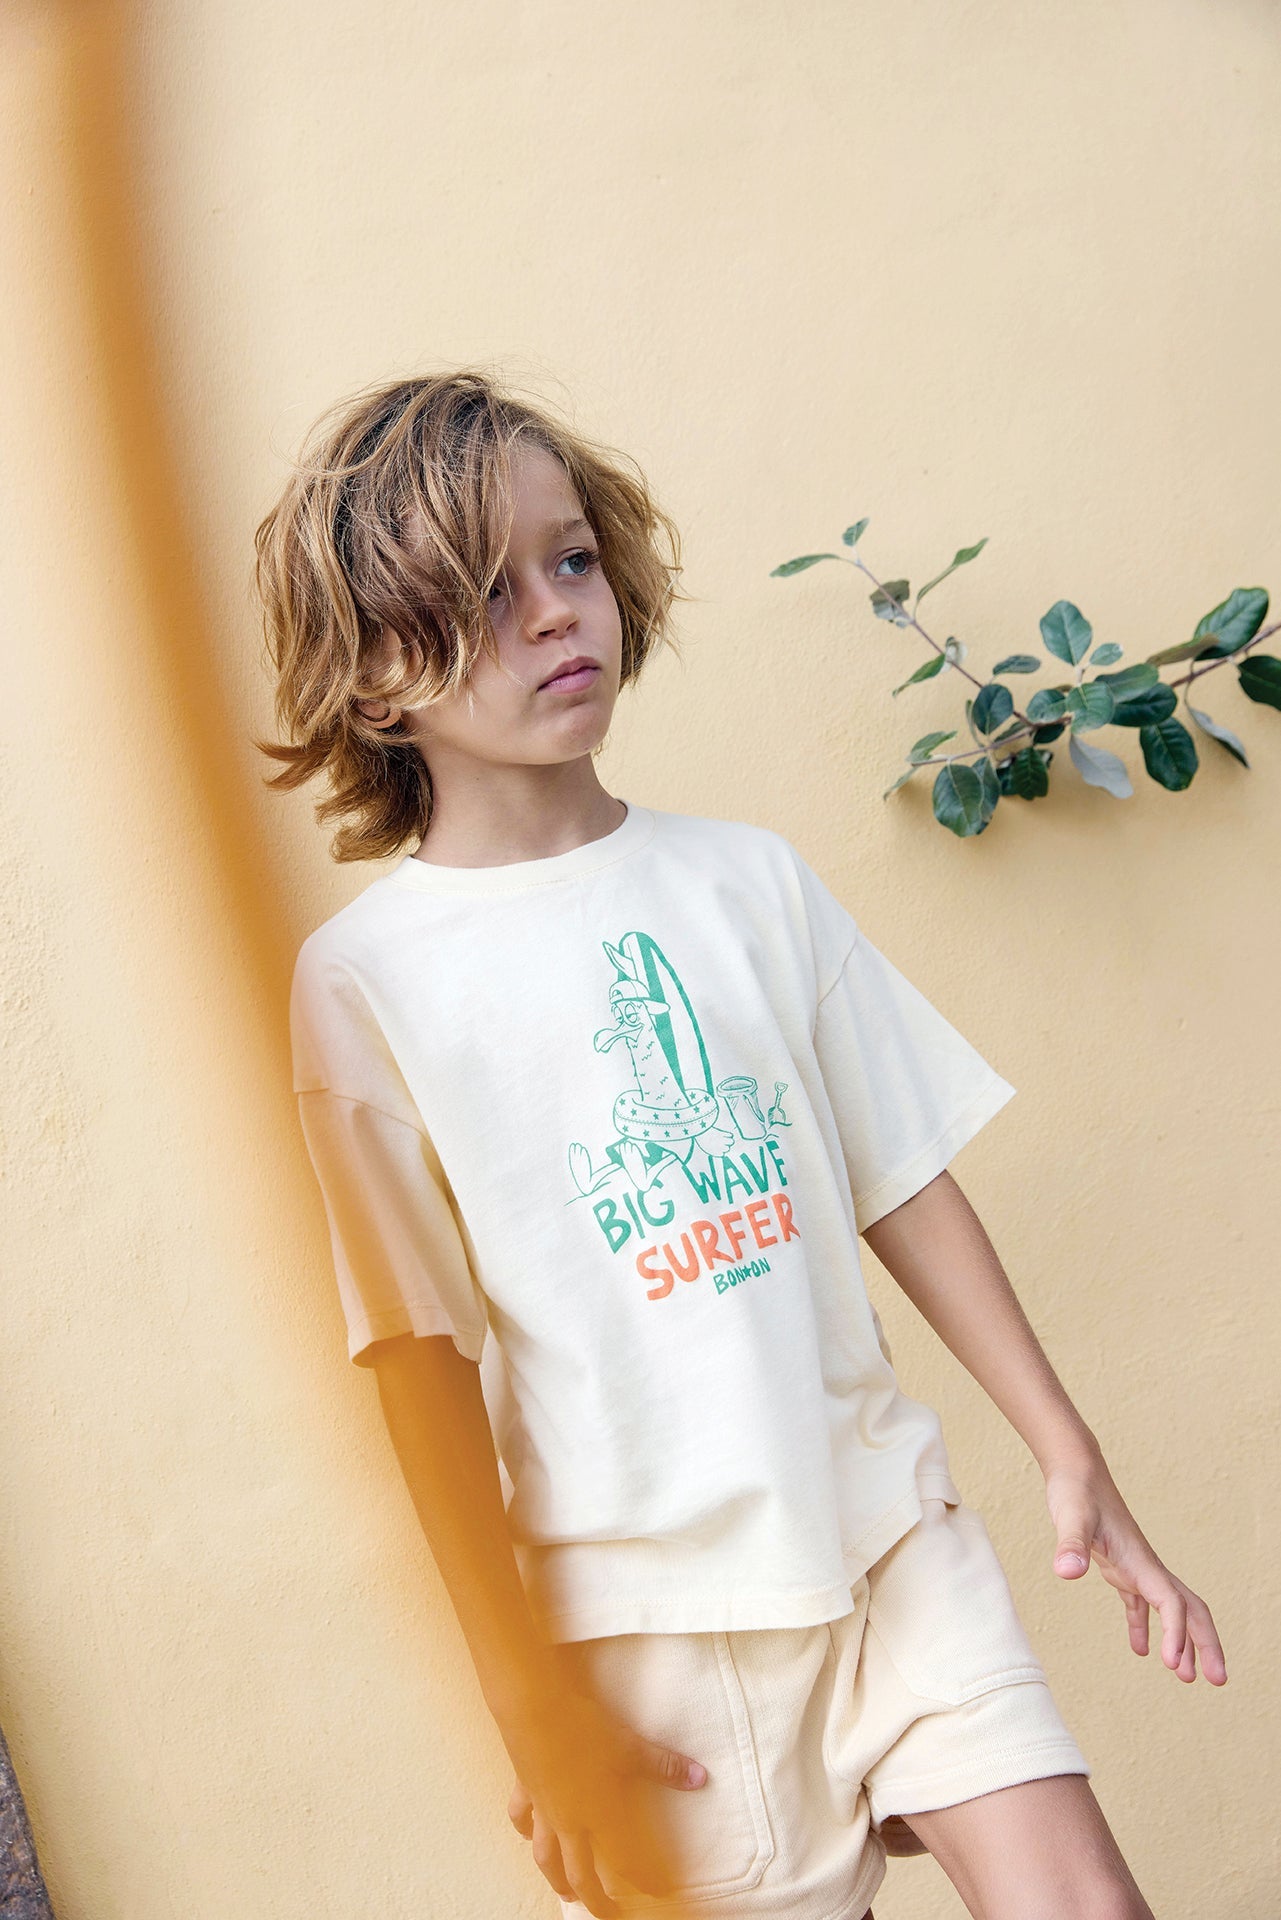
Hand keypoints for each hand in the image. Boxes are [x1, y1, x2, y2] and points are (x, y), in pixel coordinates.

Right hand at [501, 1684, 707, 1915]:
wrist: (535, 1708)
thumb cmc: (585, 1730)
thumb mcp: (631, 1746)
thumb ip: (665, 1766)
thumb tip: (701, 1778)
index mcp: (599, 1816)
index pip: (624, 1861)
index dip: (643, 1879)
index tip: (658, 1892)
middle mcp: (570, 1821)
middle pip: (579, 1874)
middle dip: (595, 1900)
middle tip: (609, 1916)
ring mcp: (544, 1808)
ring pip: (546, 1857)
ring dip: (556, 1879)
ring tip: (565, 1894)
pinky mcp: (525, 1787)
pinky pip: (521, 1817)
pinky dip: (524, 1830)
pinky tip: (528, 1835)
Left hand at [1043, 1454, 1226, 1684]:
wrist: (1075, 1470)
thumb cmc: (1075, 1491)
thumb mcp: (1070, 1518)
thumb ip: (1070, 1545)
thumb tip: (1067, 1573)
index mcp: (1141, 1561)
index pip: (1172, 1603)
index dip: (1177, 1634)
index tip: (1171, 1664)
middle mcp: (1145, 1566)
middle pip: (1189, 1609)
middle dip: (1206, 1644)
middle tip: (1217, 1680)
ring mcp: (1135, 1567)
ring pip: (1171, 1609)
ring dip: (1183, 1642)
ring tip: (1185, 1677)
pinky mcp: (1119, 1566)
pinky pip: (1140, 1604)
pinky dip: (1145, 1627)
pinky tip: (1140, 1650)